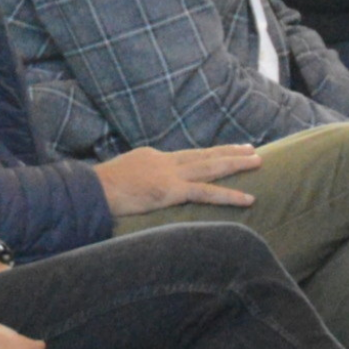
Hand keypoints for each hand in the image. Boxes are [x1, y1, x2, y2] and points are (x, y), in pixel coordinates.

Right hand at [93, 144, 262, 216]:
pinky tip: (249, 198)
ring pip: (211, 167)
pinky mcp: (171, 191)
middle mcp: (164, 161)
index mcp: (152, 158)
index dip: (207, 155)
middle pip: (203, 154)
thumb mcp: (120, 179)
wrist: (90, 190)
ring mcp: (169, 175)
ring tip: (258, 161)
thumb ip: (136, 182)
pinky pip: (207, 192)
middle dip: (229, 152)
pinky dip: (230, 195)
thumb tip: (139, 190)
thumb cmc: (97, 190)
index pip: (186, 156)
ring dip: (236, 164)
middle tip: (251, 149)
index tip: (222, 153)